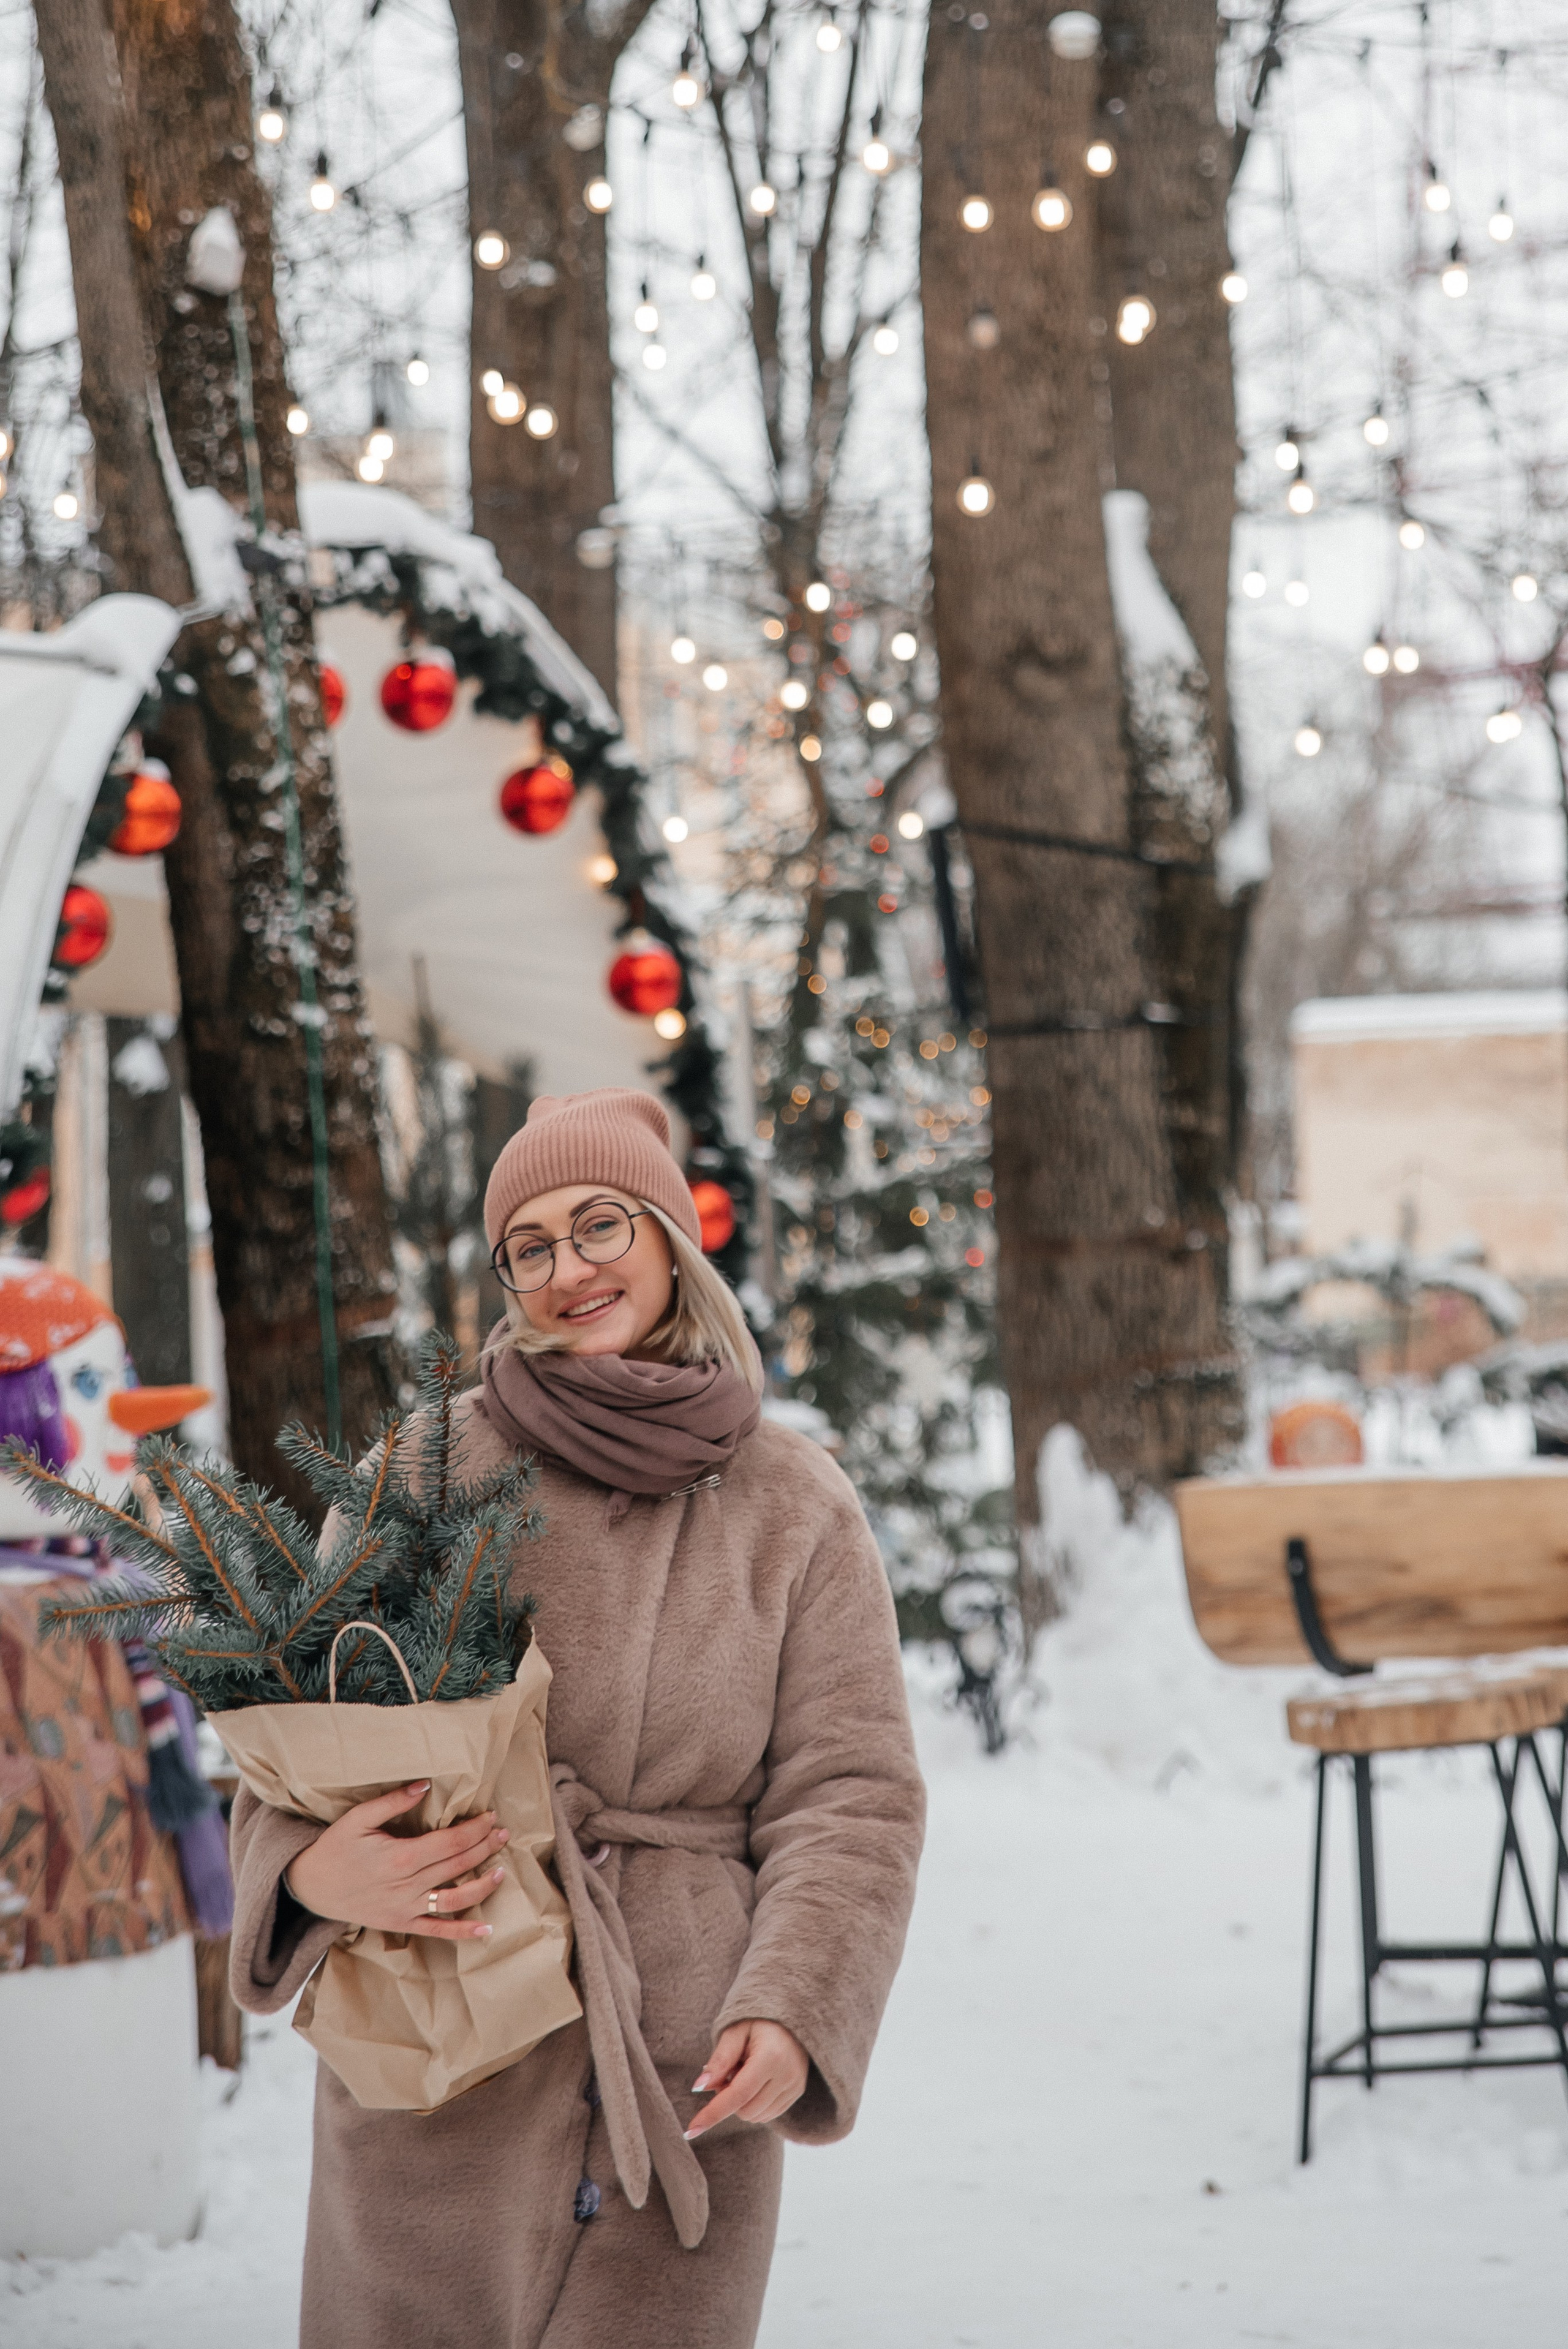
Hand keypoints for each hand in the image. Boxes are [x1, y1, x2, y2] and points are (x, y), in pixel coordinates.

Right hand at [284, 1780, 507, 1941]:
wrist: (312, 1887)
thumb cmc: (335, 1848)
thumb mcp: (358, 1818)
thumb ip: (392, 1801)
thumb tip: (425, 1786)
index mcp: (401, 1857)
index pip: (450, 1842)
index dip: (475, 1829)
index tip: (491, 1817)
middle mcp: (408, 1886)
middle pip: (457, 1865)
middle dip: (484, 1848)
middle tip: (504, 1833)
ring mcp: (406, 1909)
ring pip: (454, 1899)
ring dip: (482, 1886)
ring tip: (501, 1872)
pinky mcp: (401, 1924)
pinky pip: (437, 1931)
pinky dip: (463, 1933)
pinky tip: (485, 1929)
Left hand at [684, 2019, 808, 2138]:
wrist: (790, 2015)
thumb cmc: (758, 2021)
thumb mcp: (734, 2032)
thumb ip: (719, 2060)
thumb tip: (699, 2087)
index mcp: (771, 2057)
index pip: (737, 2095)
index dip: (712, 2114)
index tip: (691, 2131)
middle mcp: (787, 2075)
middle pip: (745, 2110)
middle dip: (728, 2100)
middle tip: (728, 2073)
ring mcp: (795, 2086)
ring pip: (756, 2116)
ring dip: (741, 2103)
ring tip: (744, 2073)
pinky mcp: (797, 2091)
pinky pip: (768, 2114)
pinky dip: (754, 2104)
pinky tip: (756, 2081)